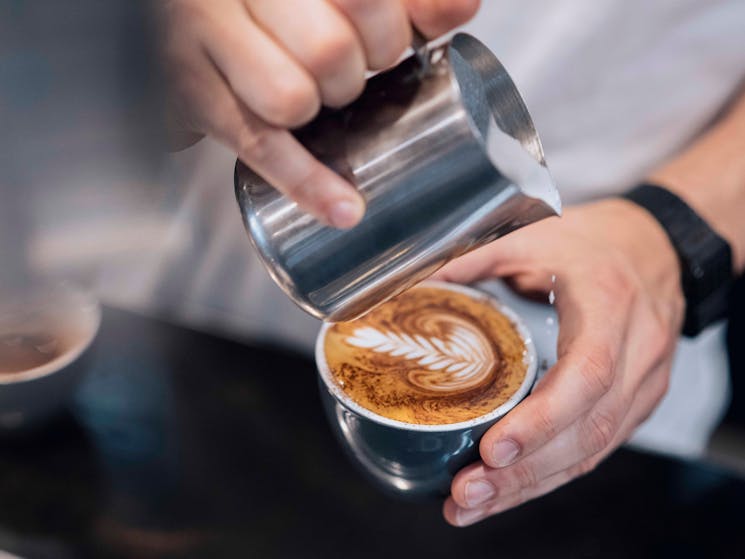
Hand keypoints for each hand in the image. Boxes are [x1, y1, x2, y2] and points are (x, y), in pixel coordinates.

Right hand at [157, 0, 479, 227]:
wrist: (184, 21)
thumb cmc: (272, 9)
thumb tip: (462, 9)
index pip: (366, 1)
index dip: (392, 32)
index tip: (390, 46)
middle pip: (332, 49)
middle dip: (357, 76)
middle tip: (348, 73)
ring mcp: (205, 31)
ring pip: (293, 98)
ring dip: (320, 112)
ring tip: (311, 99)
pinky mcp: (189, 89)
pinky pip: (261, 146)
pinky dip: (307, 183)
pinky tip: (343, 207)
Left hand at [434, 199, 684, 525]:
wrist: (657, 245)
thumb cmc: (596, 241)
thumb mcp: (535, 234)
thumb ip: (475, 256)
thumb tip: (412, 282)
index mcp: (611, 306)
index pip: (586, 376)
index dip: (541, 420)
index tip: (493, 449)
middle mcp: (636, 353)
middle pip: (587, 430)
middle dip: (525, 471)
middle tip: (467, 492)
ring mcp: (643, 384)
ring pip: (593, 451)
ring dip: (532, 485)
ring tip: (474, 503)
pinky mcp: (636, 402)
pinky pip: (597, 448)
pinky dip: (552, 474)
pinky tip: (510, 490)